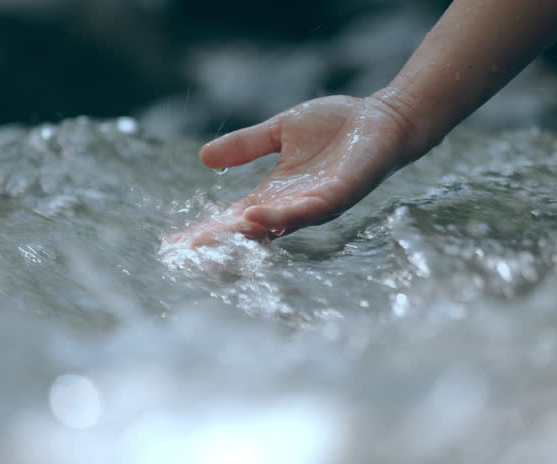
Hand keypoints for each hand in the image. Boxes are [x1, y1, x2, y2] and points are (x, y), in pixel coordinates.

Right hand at [167, 95, 421, 247]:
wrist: (382, 118)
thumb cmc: (337, 125)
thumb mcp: (280, 132)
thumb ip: (247, 146)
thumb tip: (203, 158)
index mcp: (277, 192)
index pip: (235, 217)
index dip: (207, 229)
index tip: (174, 242)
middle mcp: (293, 206)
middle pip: (247, 230)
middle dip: (216, 241)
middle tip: (181, 252)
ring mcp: (314, 204)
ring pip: (273, 226)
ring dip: (240, 234)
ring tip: (208, 238)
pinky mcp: (337, 195)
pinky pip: (305, 211)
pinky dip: (278, 216)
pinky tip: (254, 217)